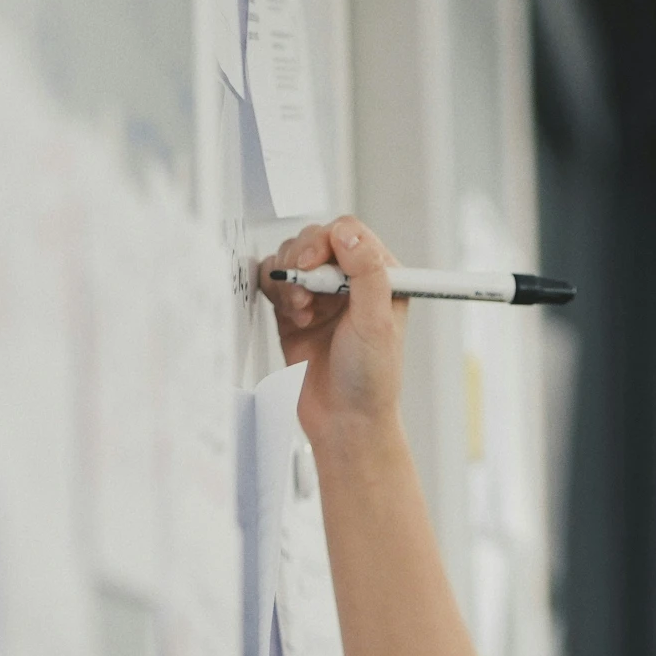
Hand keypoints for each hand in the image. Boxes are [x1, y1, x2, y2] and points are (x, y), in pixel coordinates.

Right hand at [257, 214, 408, 438]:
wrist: (343, 421)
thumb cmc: (370, 379)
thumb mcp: (376, 322)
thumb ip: (366, 273)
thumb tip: (348, 234)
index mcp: (381, 278)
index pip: (350, 234)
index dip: (327, 242)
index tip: (313, 266)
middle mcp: (350, 282)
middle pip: (315, 240)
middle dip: (303, 262)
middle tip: (304, 294)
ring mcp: (321, 295)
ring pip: (291, 258)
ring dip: (289, 280)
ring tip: (301, 311)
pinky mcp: (294, 311)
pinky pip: (274, 281)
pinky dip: (276, 292)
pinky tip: (292, 316)